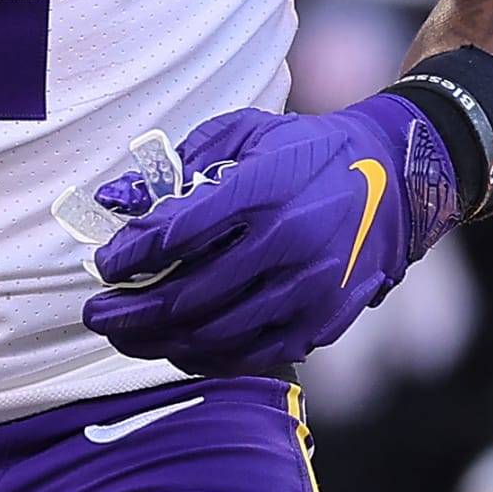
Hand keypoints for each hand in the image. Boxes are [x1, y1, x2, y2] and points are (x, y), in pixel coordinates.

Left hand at [80, 96, 458, 374]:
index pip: (177, 235)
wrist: (394, 178)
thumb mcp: (244, 133)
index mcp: (263, 189)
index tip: (103, 266)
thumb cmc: (306, 151)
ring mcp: (310, 289)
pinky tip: (180, 351)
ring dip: (162, 343)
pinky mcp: (325, 321)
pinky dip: (210, 359)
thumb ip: (179, 164)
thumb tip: (113, 199)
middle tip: (98, 315)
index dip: (130, 256)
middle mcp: (288, 244)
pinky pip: (255, 354)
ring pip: (218, 334)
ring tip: (127, 338)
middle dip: (133, 313)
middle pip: (190, 296)